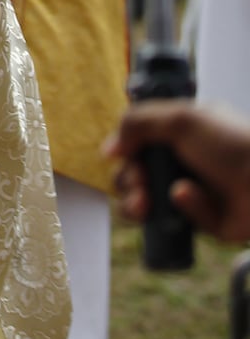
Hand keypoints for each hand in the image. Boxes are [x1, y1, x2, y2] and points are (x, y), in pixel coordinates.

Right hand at [104, 100, 249, 242]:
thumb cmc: (231, 145)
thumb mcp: (180, 119)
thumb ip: (137, 123)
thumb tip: (108, 148)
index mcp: (178, 131)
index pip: (136, 141)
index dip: (125, 150)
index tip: (122, 155)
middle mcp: (181, 160)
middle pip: (134, 173)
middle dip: (128, 180)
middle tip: (139, 184)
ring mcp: (189, 189)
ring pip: (146, 201)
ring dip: (138, 200)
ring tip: (145, 203)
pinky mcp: (200, 220)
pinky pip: (176, 219)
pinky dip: (181, 208)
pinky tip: (190, 198)